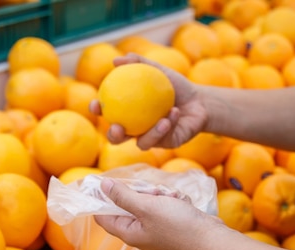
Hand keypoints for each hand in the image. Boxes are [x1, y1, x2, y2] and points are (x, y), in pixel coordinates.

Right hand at [89, 53, 207, 149]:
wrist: (199, 102)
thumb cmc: (176, 86)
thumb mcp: (159, 71)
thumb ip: (139, 64)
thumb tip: (116, 60)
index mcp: (128, 112)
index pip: (107, 113)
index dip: (96, 111)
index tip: (95, 104)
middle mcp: (136, 129)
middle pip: (117, 138)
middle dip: (114, 136)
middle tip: (117, 127)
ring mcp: (150, 139)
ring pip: (142, 143)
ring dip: (150, 133)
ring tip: (161, 120)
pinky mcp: (166, 144)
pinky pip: (163, 138)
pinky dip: (167, 126)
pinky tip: (173, 114)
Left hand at [94, 178, 223, 249]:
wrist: (209, 237)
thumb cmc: (177, 224)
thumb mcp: (146, 206)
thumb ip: (122, 196)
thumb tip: (102, 186)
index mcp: (128, 232)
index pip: (103, 216)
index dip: (100, 199)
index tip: (104, 181)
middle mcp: (139, 233)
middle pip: (127, 204)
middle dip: (140, 193)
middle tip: (153, 193)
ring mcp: (154, 229)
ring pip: (147, 202)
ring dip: (159, 194)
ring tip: (171, 198)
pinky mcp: (168, 224)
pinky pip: (162, 205)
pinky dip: (170, 200)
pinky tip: (180, 202)